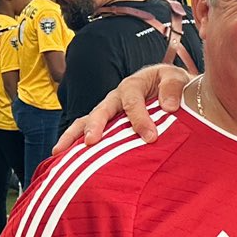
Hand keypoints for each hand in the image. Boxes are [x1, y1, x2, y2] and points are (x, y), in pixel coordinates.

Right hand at [58, 65, 188, 149]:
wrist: (173, 91)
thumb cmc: (173, 86)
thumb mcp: (177, 78)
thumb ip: (173, 88)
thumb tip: (169, 107)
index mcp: (134, 85)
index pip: (133, 101)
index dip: (140, 118)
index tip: (150, 137)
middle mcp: (116, 98)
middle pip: (102, 109)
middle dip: (96, 125)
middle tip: (91, 142)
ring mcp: (108, 112)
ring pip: (86, 121)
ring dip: (74, 135)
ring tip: (59, 151)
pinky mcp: (106, 125)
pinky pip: (86, 132)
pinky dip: (74, 143)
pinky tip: (61, 158)